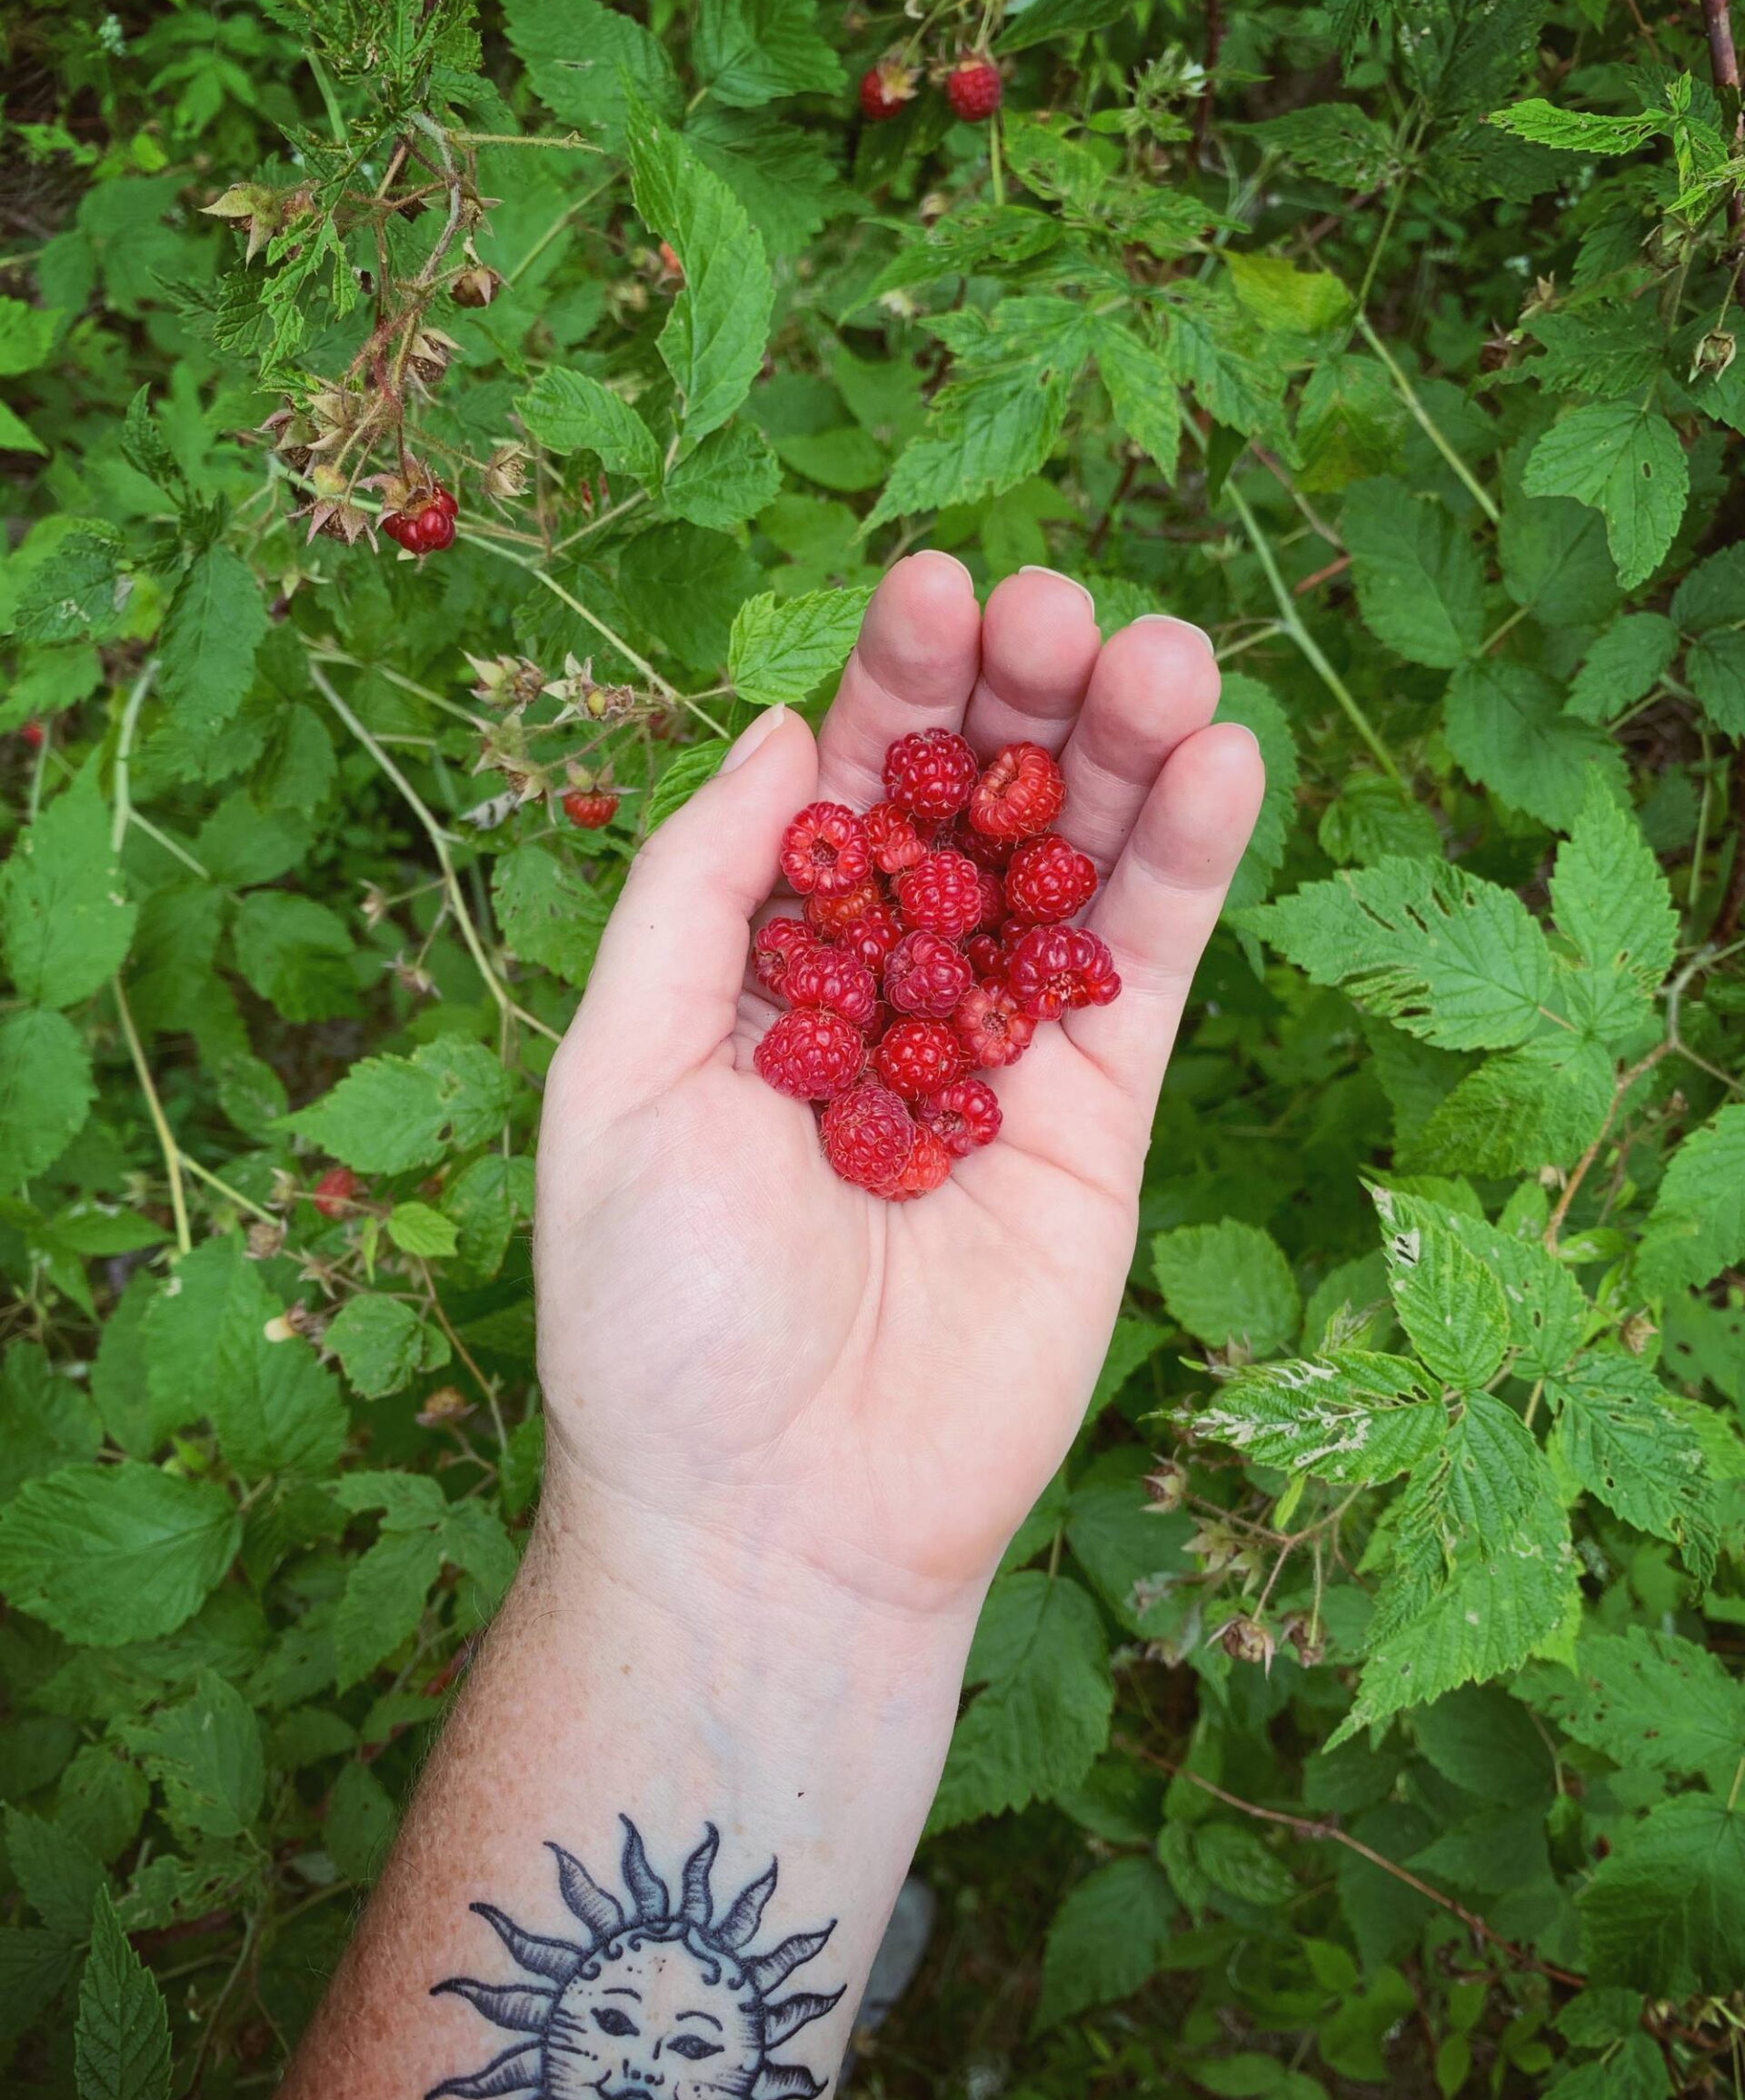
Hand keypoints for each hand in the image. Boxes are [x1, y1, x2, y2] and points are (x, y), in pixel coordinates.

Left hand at [533, 558, 1263, 1613]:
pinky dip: (1188, 865)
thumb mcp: (618, 1076)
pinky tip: (1216, 758)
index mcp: (765, 969)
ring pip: (1077, 864)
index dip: (893, 685)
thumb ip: (694, 896)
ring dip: (1120, 748)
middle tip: (1062, 604)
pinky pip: (1148, 970)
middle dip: (1018, 695)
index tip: (934, 583)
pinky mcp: (1098, 1121)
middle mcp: (892, 990)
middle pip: (974, 803)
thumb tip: (785, 729)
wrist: (774, 1516)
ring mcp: (1001, 1052)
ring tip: (1159, 648)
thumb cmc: (661, 1312)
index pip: (843, 790)